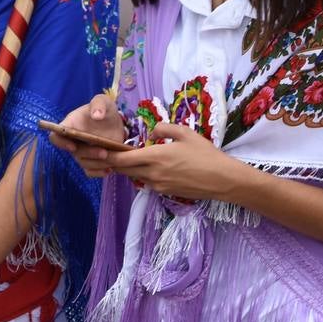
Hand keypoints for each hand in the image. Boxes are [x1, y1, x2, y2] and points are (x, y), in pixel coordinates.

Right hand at [47, 91, 120, 176]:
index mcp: (69, 126)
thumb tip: (96, 115)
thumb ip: (98, 104)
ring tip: (112, 160)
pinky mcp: (92, 161)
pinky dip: (99, 173)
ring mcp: (82, 153)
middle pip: (74, 153)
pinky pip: (90, 172)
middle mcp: (72, 141)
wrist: (114, 122)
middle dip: (89, 154)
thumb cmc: (104, 109)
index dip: (61, 143)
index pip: (56, 136)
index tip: (72, 146)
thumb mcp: (103, 101)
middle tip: (104, 152)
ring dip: (97, 164)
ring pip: (84, 164)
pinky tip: (110, 170)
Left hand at [110, 122, 238, 201]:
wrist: (222, 179)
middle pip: (124, 170)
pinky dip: (145, 175)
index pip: (122, 159)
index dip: (108, 155)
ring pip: (136, 177)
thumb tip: (151, 133)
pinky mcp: (165, 193)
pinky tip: (154, 167)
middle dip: (116, 162)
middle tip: (111, 153)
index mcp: (155, 157)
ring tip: (134, 158)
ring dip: (131, 168)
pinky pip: (148, 183)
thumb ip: (163, 128)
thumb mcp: (185, 133)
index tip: (100, 150)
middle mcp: (152, 174)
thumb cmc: (205, 153)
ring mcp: (158, 186)